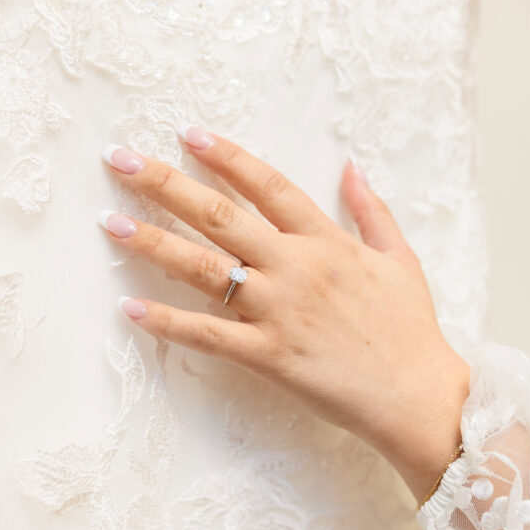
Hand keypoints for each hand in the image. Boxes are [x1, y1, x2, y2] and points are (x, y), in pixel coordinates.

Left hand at [99, 129, 470, 500]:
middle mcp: (296, 268)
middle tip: (121, 161)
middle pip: (220, 216)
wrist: (418, 396)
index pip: (268, 186)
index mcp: (327, 242)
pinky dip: (168, 323)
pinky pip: (208, 336)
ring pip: (205, 269)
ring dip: (154, 245)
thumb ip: (372, 210)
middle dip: (166, 184)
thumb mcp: (400, 259)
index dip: (226, 157)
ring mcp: (279, 311)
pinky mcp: (269, 355)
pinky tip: (130, 309)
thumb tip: (352, 167)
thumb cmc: (411, 331)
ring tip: (111, 224)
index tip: (188, 134)